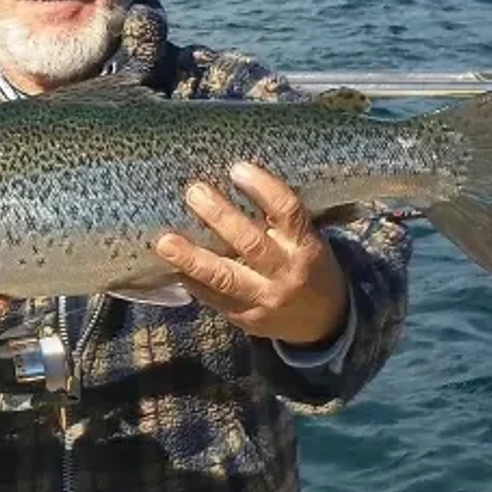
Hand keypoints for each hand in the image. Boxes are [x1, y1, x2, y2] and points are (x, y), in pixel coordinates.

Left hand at [155, 163, 348, 345]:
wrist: (326, 322)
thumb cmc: (309, 265)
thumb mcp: (306, 239)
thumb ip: (277, 219)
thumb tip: (232, 179)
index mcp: (306, 246)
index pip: (288, 213)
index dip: (264, 189)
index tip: (237, 169)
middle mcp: (286, 273)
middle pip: (251, 244)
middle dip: (220, 217)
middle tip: (194, 192)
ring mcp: (265, 299)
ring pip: (224, 277)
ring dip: (192, 258)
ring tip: (164, 242)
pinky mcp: (246, 319)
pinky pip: (213, 299)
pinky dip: (190, 280)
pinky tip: (171, 266)